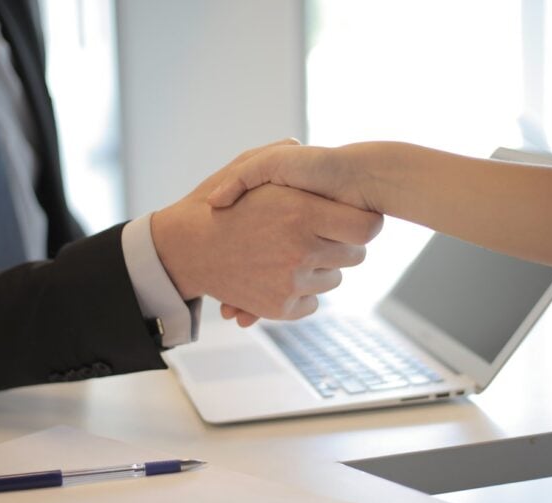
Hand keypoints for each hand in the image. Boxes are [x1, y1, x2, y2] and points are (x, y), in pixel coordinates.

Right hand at [151, 142, 382, 325]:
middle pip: (355, 256)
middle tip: (320, 235)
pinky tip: (282, 276)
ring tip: (292, 253)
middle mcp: (301, 250)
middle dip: (340, 245)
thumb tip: (302, 146)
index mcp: (302, 213)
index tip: (352, 219)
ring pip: (333, 280)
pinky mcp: (280, 308)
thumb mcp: (246, 166)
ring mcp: (291, 282)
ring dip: (320, 269)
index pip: (367, 227)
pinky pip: (312, 302)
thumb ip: (280, 154)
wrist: (184, 248)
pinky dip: (302, 293)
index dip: (363, 222)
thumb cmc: (216, 203)